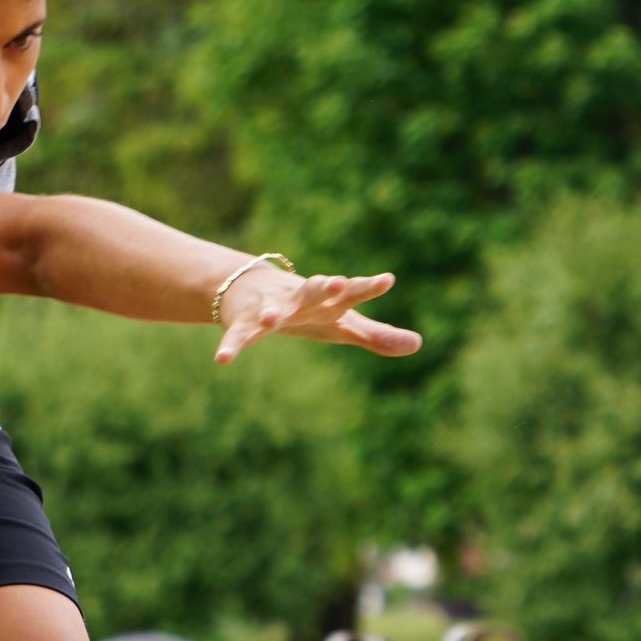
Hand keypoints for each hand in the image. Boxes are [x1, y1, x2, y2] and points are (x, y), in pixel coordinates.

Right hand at [214, 269, 422, 363]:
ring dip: (273, 312)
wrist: (253, 289)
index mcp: (328, 301)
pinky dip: (231, 347)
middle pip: (312, 292)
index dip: (367, 286)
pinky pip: (239, 336)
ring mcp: (272, 308)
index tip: (387, 279)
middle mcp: (301, 299)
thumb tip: (419, 345)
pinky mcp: (246, 322)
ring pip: (272, 310)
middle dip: (321, 287)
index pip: (351, 292)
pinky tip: (222, 360)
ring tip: (274, 318)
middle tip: (334, 282)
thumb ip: (377, 336)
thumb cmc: (309, 311)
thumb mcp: (342, 325)